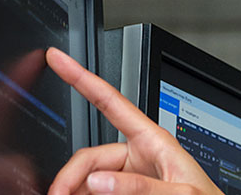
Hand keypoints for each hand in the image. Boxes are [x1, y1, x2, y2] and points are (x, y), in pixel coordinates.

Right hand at [45, 48, 221, 194]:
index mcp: (153, 141)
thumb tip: (98, 181)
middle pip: (89, 156)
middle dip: (71, 175)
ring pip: (87, 178)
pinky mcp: (121, 192)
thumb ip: (140, 187)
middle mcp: (137, 155)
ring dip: (73, 190)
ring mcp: (128, 175)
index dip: (83, 78)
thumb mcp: (180, 192)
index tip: (60, 59)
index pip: (111, 102)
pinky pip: (92, 192)